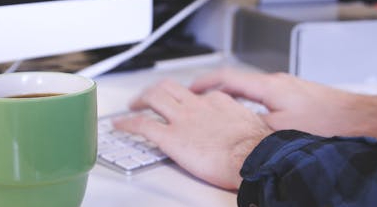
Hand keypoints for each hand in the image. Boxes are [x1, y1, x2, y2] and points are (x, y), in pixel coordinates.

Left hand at [114, 79, 272, 189]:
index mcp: (217, 102)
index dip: (185, 97)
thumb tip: (241, 131)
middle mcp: (197, 105)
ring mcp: (182, 119)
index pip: (196, 94)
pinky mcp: (170, 137)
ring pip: (153, 97)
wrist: (252, 158)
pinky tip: (119, 125)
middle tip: (148, 96)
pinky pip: (142, 125)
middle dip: (155, 89)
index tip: (183, 102)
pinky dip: (127, 123)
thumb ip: (239, 123)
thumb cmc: (256, 148)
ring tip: (132, 105)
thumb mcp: (251, 126)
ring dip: (139, 99)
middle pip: (169, 87)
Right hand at [191, 69, 376, 140]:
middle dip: (218, 92)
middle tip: (202, 101)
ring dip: (237, 101)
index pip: (227, 78)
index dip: (204, 83)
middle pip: (238, 84)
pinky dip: (254, 107)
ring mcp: (290, 89)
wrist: (362, 120)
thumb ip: (253, 130)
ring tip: (225, 113)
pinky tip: (257, 122)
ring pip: (254, 93)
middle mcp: (278, 83)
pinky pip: (268, 99)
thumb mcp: (281, 132)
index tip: (190, 88)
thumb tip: (235, 136)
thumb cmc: (329, 123)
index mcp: (269, 87)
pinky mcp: (300, 98)